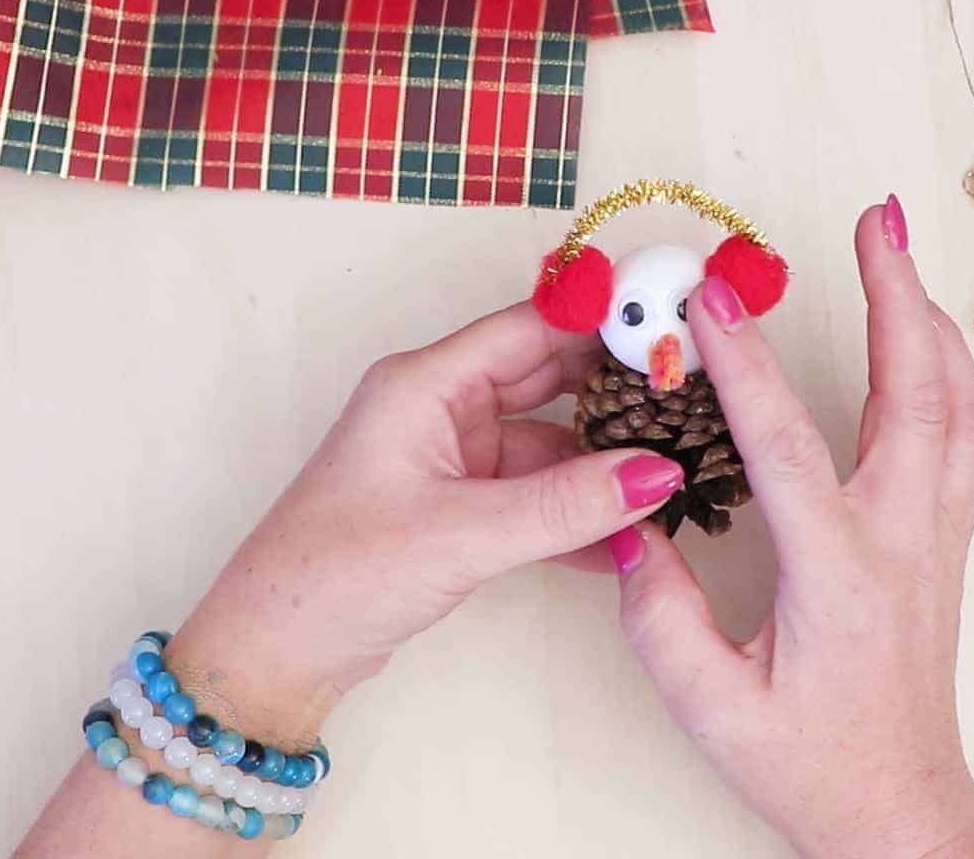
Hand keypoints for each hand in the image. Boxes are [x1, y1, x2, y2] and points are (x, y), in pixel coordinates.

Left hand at [162, 304, 684, 748]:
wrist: (276, 652)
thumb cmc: (333, 575)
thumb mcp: (462, 534)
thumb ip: (566, 506)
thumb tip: (657, 476)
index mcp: (425, 385)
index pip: (533, 328)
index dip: (605, 320)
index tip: (673, 321)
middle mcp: (440, 408)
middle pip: (549, 376)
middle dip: (620, 388)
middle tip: (698, 394)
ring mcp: (450, 458)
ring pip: (550, 442)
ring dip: (607, 462)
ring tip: (679, 469)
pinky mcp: (459, 506)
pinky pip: (537, 493)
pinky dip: (580, 511)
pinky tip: (631, 534)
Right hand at [605, 198, 973, 858]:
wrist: (899, 806)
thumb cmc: (813, 766)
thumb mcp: (713, 709)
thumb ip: (662, 620)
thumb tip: (630, 525)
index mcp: (841, 574)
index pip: (791, 447)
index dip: (748, 367)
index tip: (715, 303)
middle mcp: (904, 539)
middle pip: (918, 394)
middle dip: (895, 295)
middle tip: (874, 220)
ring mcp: (937, 534)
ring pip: (959, 405)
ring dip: (930, 321)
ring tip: (896, 255)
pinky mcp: (945, 538)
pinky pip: (966, 434)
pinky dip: (950, 368)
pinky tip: (924, 341)